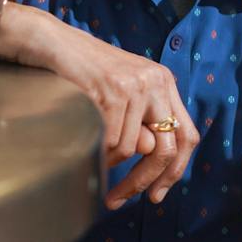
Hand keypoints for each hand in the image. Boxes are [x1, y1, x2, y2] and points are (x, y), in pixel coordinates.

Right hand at [0, 4, 199, 209]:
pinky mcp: (112, 91)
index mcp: (164, 82)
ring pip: (131, 149)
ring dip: (109, 162)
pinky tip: (86, 141)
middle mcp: (156, 82)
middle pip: (166, 149)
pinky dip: (97, 150)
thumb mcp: (123, 94)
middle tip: (122, 199)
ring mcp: (135, 86)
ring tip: (93, 154)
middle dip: (144, 180)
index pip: (188, 135)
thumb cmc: (86, 72)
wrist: (54, 42)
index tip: (158, 192)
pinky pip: (109, 140)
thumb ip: (141, 123)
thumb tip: (152, 159)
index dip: (177, 170)